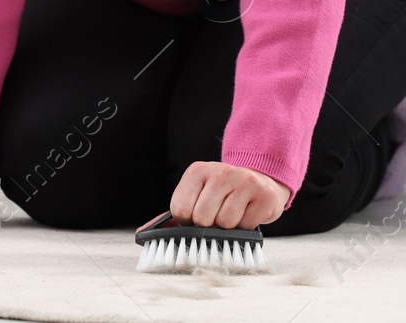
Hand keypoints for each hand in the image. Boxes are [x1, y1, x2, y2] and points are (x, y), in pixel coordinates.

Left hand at [164, 161, 291, 229]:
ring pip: (225, 223)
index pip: (180, 209)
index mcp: (197, 171)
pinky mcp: (263, 195)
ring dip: (228, 227)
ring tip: (233, 213)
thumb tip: (142, 234)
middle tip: (217, 216)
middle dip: (208, 225)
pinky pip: (247, 226)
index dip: (187, 221)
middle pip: (202, 218)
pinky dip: (246, 227)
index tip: (196, 217)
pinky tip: (247, 213)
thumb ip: (170, 216)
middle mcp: (220, 171)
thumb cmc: (221, 195)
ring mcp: (244, 181)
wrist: (260, 181)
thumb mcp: (195, 197)